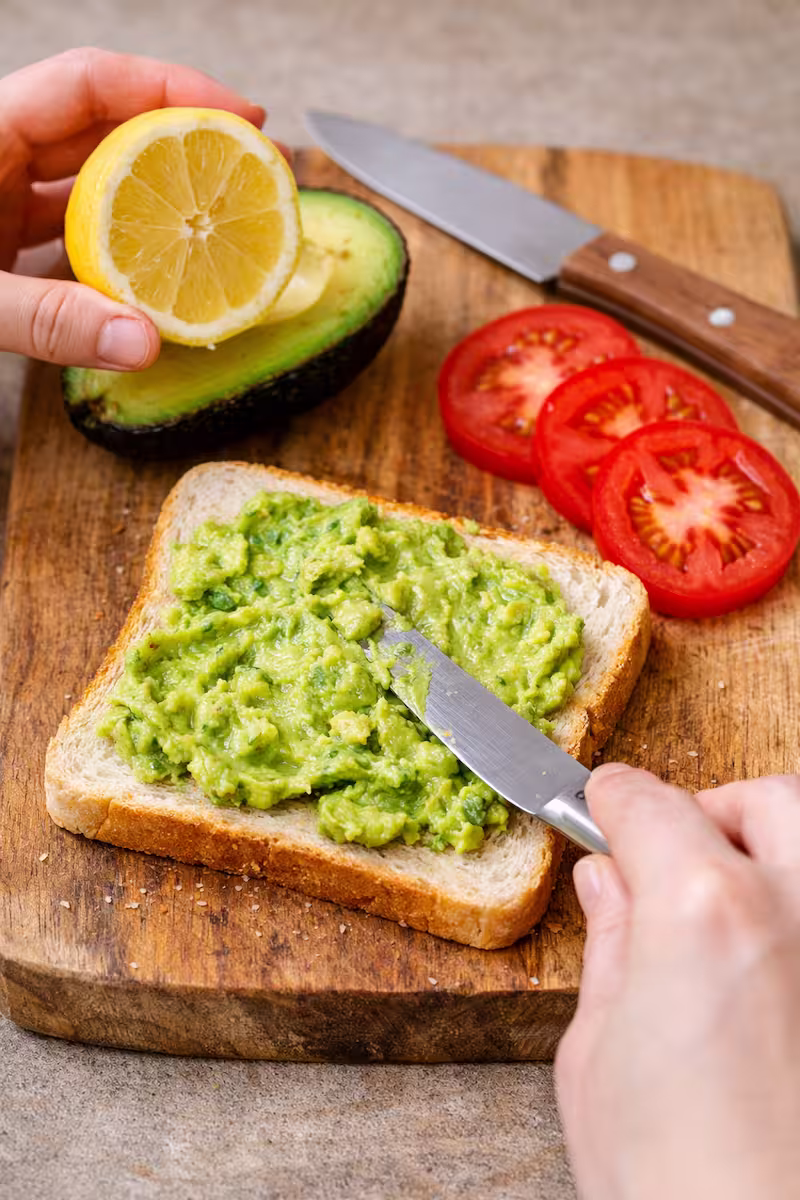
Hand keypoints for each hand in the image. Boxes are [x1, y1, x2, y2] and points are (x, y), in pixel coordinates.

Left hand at [0, 48, 266, 369]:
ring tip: (223, 212)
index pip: (90, 81)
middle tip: (257, 161)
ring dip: (159, 193)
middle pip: (103, 121)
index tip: (242, 115)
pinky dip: (122, 243)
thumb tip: (144, 343)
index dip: (171, 87)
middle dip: (183, 135)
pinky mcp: (1, 235)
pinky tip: (163, 267)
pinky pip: (74, 224)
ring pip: (92, 174)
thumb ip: (49, 321)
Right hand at [556, 763, 799, 1199]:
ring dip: (780, 856)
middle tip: (677, 862)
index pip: (650, 803)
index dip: (614, 800)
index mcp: (704, 912)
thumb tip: (610, 887)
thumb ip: (611, 951)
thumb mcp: (598, 1066)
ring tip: (743, 911)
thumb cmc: (676, 1193)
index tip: (605, 807)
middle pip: (766, 802)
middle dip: (714, 814)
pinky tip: (779, 975)